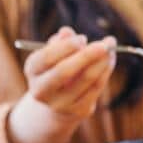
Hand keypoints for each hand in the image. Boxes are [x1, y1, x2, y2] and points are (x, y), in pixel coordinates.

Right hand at [8, 27, 115, 142]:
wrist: (58, 101)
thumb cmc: (57, 67)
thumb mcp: (54, 52)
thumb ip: (60, 41)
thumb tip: (66, 32)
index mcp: (32, 70)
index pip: (46, 58)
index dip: (66, 47)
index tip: (83, 38)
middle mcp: (41, 90)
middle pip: (64, 72)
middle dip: (86, 56)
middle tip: (104, 44)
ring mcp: (59, 103)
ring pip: (85, 80)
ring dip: (102, 62)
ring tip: (110, 48)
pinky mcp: (77, 110)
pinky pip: (96, 88)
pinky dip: (105, 71)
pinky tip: (109, 61)